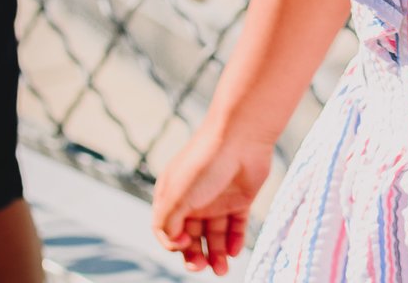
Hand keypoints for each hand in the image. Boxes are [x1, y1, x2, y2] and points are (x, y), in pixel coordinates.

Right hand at [151, 124, 270, 274]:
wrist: (241, 137)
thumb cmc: (203, 163)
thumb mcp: (176, 195)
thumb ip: (167, 223)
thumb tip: (172, 243)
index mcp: (173, 195)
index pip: (167, 229)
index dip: (173, 243)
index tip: (184, 245)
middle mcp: (194, 199)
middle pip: (192, 236)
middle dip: (196, 255)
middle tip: (203, 268)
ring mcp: (218, 199)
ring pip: (215, 235)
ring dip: (217, 254)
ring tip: (222, 271)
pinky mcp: (240, 199)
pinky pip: (236, 226)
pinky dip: (235, 241)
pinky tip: (235, 251)